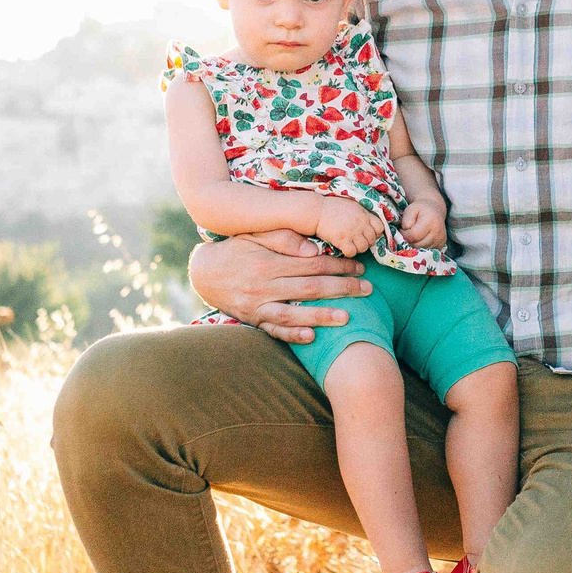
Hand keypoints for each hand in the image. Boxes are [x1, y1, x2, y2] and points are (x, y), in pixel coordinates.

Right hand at [188, 232, 369, 346]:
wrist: (204, 273)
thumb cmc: (235, 248)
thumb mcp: (254, 234)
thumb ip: (282, 237)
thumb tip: (312, 249)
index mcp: (268, 262)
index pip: (311, 264)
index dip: (338, 264)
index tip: (359, 266)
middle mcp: (263, 285)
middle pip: (309, 288)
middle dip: (341, 288)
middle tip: (367, 289)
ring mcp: (257, 306)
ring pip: (295, 313)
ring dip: (322, 316)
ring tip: (348, 318)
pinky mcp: (252, 320)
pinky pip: (274, 331)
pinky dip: (293, 336)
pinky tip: (313, 337)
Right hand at [313, 197, 384, 256]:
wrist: (316, 211)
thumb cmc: (332, 207)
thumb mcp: (352, 205)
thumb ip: (362, 213)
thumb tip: (369, 222)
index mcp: (364, 213)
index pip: (380, 227)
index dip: (375, 232)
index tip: (368, 233)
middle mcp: (361, 223)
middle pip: (372, 239)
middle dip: (366, 242)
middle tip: (357, 241)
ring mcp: (352, 232)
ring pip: (364, 248)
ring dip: (358, 248)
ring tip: (350, 244)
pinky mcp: (342, 240)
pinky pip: (352, 252)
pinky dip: (349, 252)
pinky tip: (343, 248)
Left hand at [400, 193, 446, 249]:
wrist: (434, 209)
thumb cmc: (420, 209)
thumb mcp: (410, 209)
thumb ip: (406, 220)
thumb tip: (405, 233)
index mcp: (430, 221)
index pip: (414, 236)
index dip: (405, 234)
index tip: (402, 229)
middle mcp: (438, 232)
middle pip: (418, 245)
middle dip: (409, 241)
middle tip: (407, 233)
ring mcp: (441, 240)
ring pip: (422, 250)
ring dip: (415, 245)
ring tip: (414, 236)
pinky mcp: (441, 245)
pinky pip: (428, 251)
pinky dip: (421, 247)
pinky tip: (420, 239)